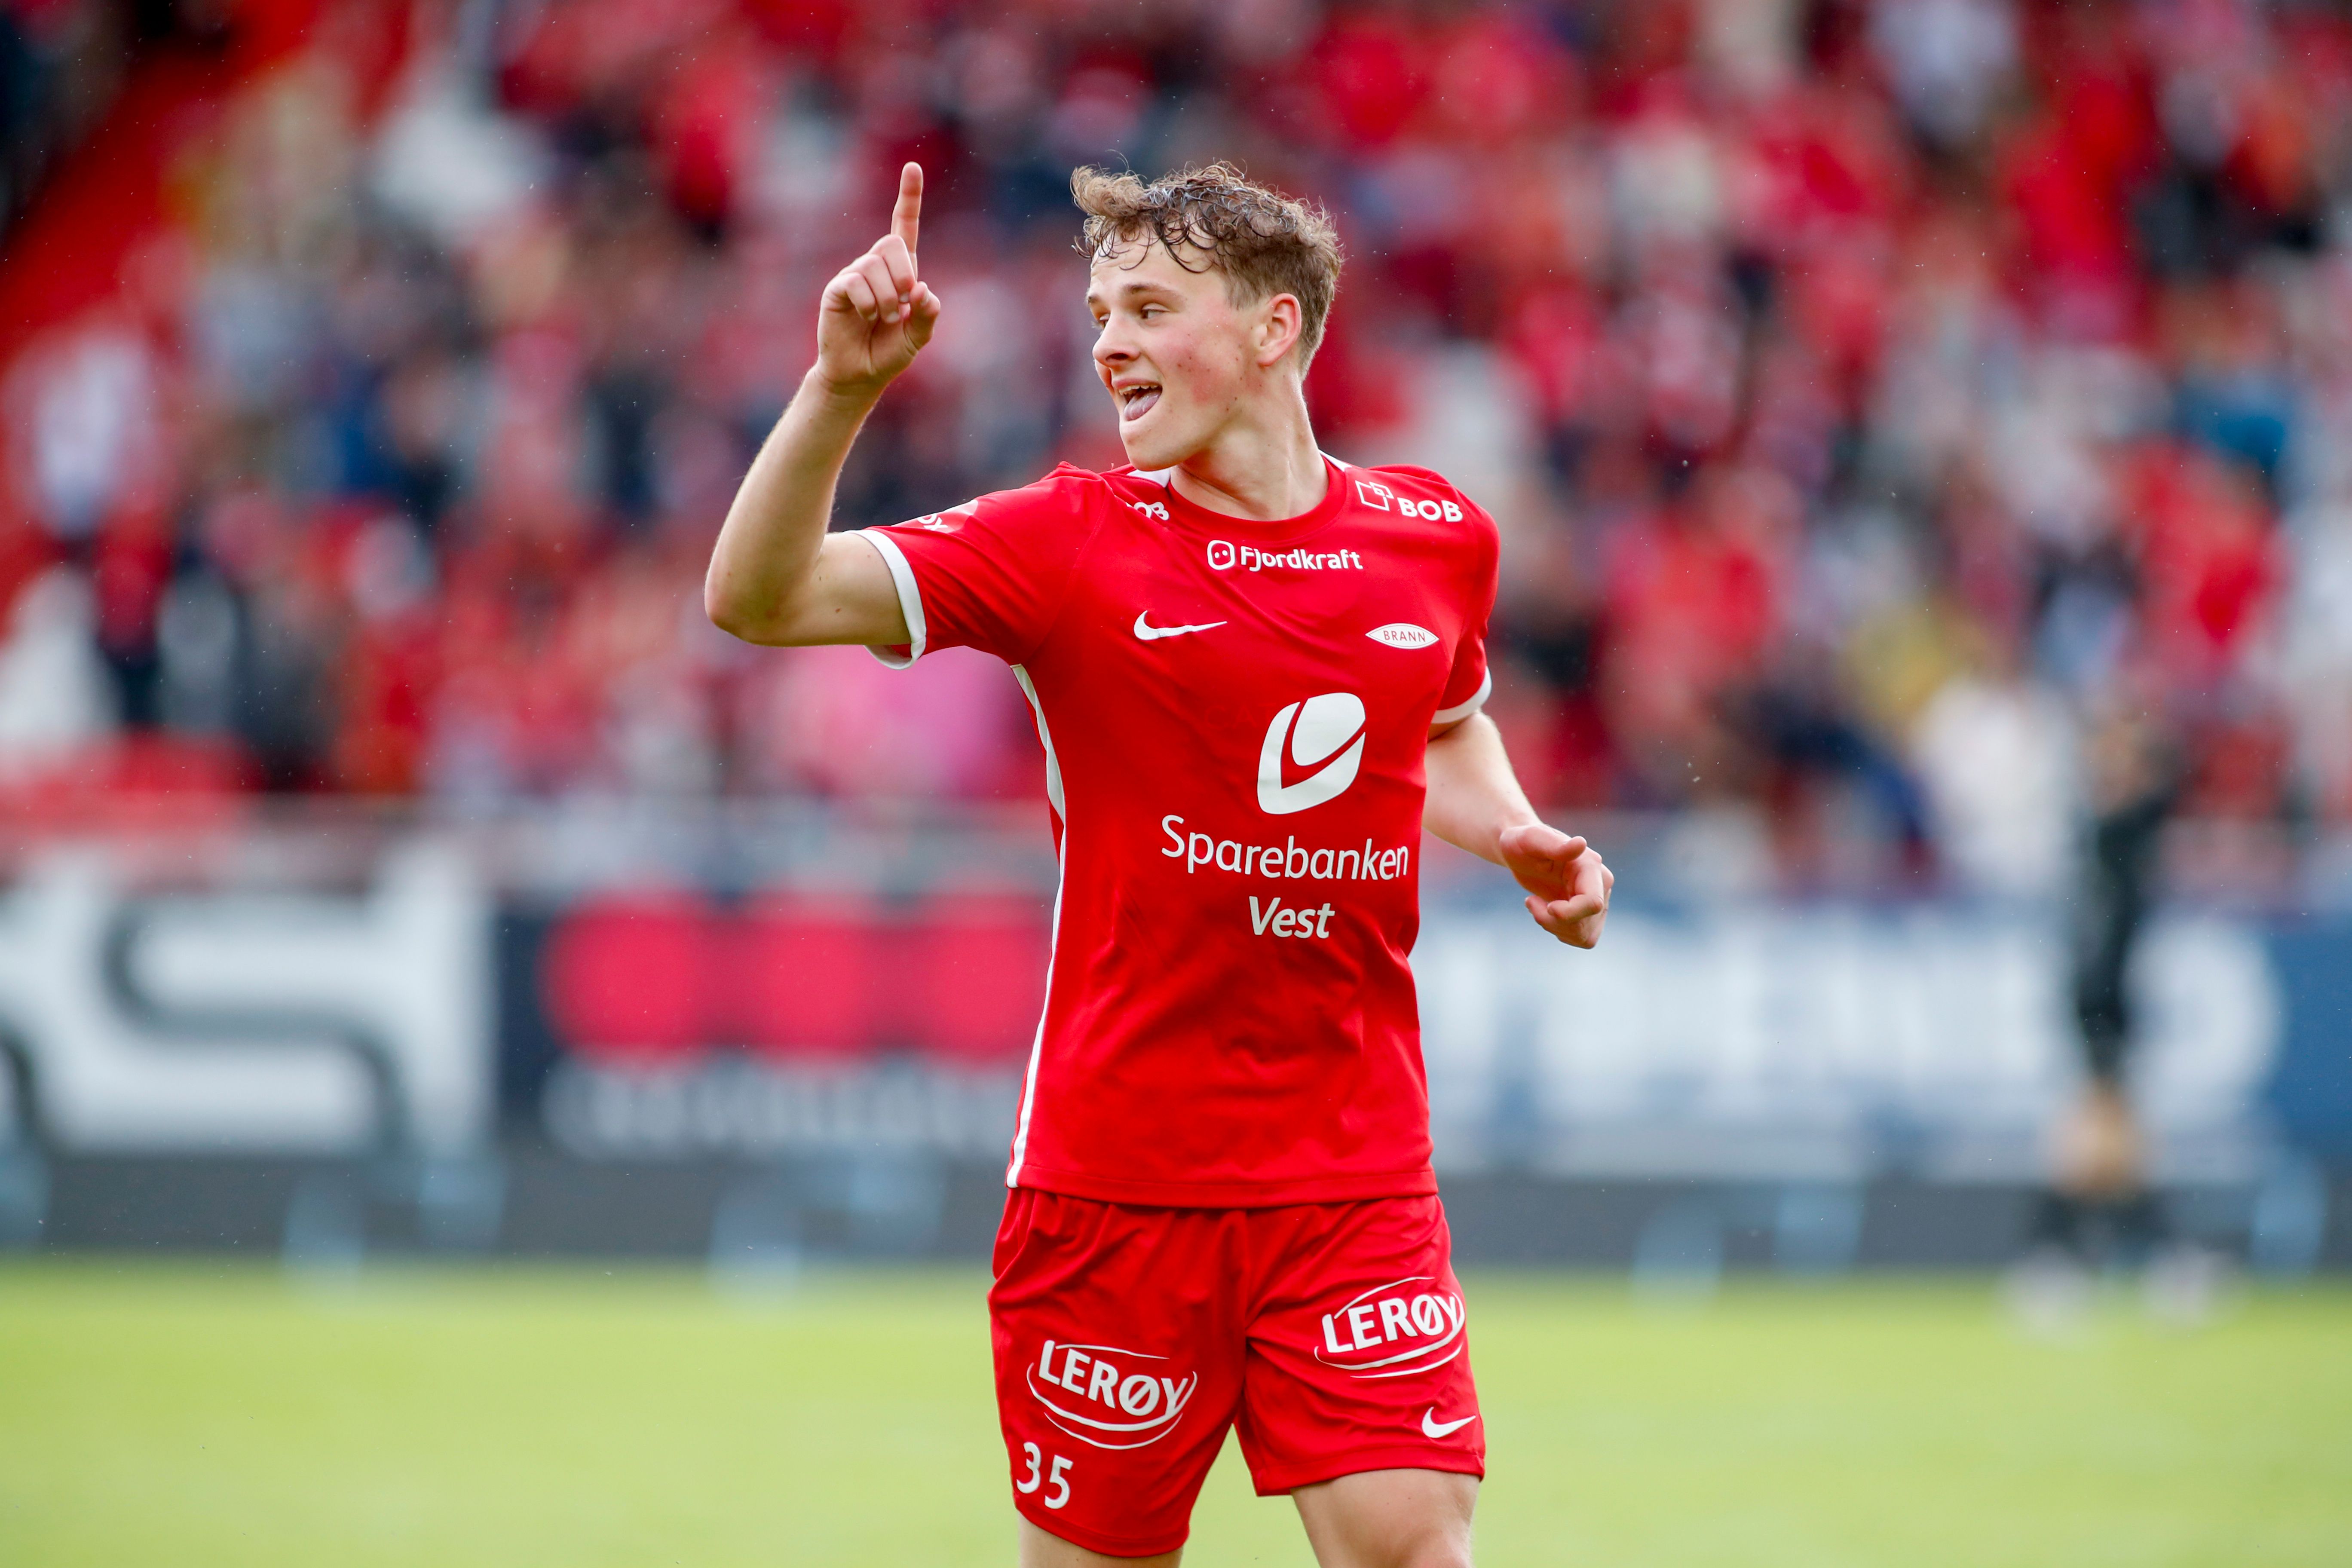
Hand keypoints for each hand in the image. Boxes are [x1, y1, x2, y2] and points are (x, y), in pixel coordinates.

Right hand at [814, 163, 941, 397]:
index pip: (903, 225)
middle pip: (891, 244)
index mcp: (899, 270)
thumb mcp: (918, 336)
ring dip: (888, 298)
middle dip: (904, 273)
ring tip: (885, 318)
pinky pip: (854, 282)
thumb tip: (923, 290)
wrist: (860, 374)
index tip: (912, 167)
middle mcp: (874, 266)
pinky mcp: (836, 289)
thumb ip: (928, 314)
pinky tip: (866, 317)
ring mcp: (853, 275)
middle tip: (905, 302)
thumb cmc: (889, 352)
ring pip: (874, 266)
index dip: (908, 197)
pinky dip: (868, 303)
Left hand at [1499, 822, 1611, 947]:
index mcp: (1591, 866)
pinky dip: (1559, 932)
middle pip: (1585, 923)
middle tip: (1530, 902)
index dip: (1568, 913)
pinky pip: (1582, 938)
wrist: (1520, 853)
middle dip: (1552, 921)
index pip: (1593, 903)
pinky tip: (1545, 913)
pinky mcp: (1589, 914)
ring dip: (1553, 927)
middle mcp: (1601, 884)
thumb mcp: (1531, 839)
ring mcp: (1598, 900)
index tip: (1545, 906)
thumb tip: (1580, 844)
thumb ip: (1554, 844)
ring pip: (1584, 936)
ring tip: (1536, 905)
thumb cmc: (1522, 842)